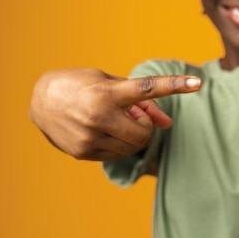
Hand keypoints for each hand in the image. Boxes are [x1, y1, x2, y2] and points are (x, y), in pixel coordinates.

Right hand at [29, 68, 201, 160]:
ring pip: (133, 147)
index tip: (198, 82)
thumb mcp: (112, 84)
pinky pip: (117, 155)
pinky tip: (102, 130)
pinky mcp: (83, 152)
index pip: (148, 89)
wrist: (40, 99)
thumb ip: (144, 103)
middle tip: (133, 115)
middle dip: (145, 127)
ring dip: (131, 136)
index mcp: (108, 92)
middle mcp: (99, 116)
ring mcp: (89, 137)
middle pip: (144, 133)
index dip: (175, 85)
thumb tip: (168, 124)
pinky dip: (118, 144)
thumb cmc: (84, 85)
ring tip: (114, 121)